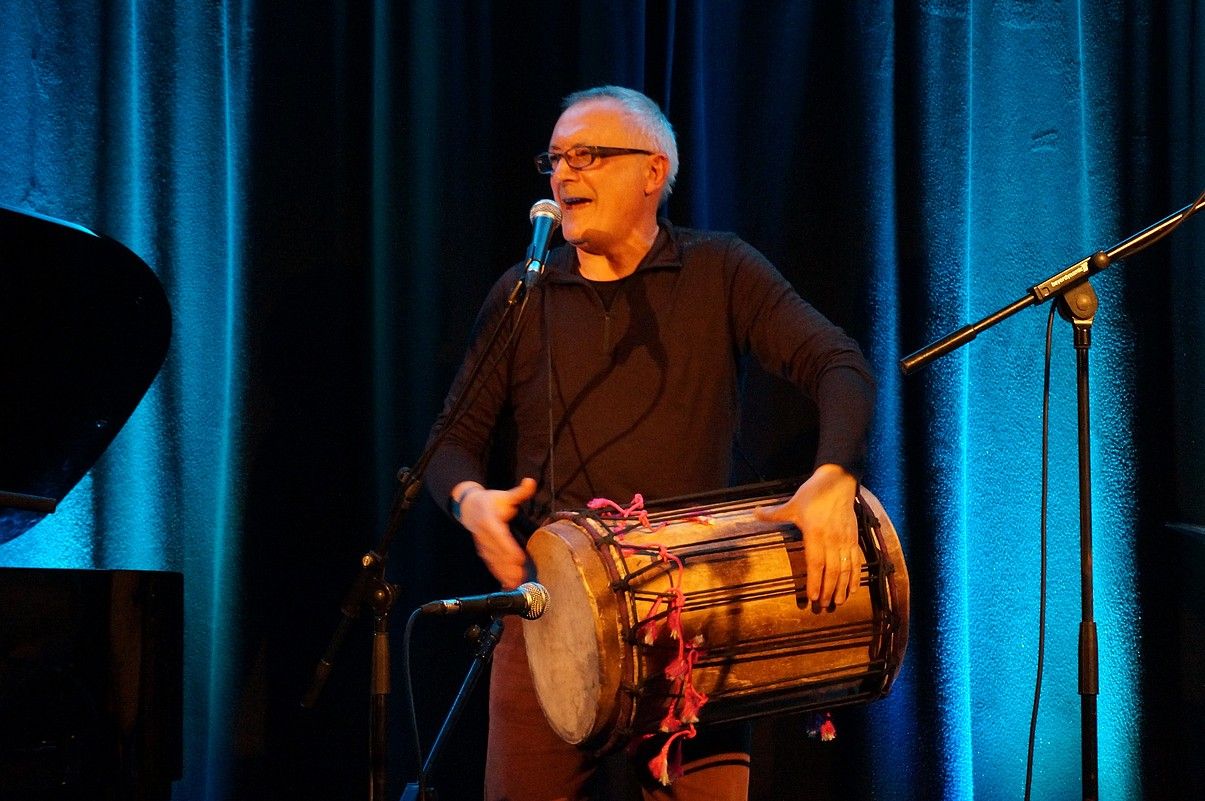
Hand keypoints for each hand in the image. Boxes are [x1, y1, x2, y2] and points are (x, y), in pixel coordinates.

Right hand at [451, 477, 537, 588]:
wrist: (469, 508)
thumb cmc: (491, 502)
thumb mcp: (504, 495)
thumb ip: (519, 492)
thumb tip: (530, 482)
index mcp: (488, 520)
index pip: (499, 536)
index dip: (508, 548)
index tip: (519, 558)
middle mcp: (483, 534)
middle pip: (496, 552)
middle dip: (508, 566)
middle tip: (521, 577)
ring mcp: (482, 544)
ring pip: (492, 560)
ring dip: (504, 573)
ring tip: (516, 584)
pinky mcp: (483, 551)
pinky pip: (490, 564)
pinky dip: (499, 574)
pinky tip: (508, 584)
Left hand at [754, 464, 860, 608]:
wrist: (838, 482)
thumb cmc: (813, 494)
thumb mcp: (792, 504)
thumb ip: (773, 514)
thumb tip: (753, 512)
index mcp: (815, 533)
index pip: (815, 563)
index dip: (815, 581)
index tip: (812, 597)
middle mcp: (832, 540)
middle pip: (831, 571)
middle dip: (827, 590)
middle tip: (823, 606)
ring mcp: (844, 540)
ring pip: (845, 569)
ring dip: (842, 587)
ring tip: (837, 602)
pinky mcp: (853, 538)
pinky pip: (856, 561)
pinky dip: (855, 576)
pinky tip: (853, 588)